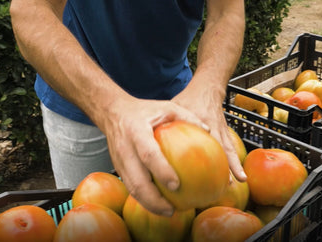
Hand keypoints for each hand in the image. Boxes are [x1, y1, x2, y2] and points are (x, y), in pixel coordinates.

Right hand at [102, 97, 207, 215]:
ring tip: (168, 212)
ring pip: (132, 189)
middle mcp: (125, 149)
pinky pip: (131, 187)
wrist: (113, 112)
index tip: (176, 185)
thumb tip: (208, 130)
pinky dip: (145, 199)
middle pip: (137, 180)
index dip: (161, 171)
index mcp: (137, 132)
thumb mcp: (166, 107)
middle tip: (172, 210)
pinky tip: (160, 204)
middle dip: (154, 200)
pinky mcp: (118, 168)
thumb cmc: (144, 111)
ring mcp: (119, 161)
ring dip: (149, 204)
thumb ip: (187, 116)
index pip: (148, 154)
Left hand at [172, 78, 246, 182]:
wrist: (207, 88)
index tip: (205, 174)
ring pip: (231, 150)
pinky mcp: (225, 132)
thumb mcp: (176, 108)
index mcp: (202, 121)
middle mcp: (215, 127)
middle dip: (227, 166)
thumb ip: (166, 125)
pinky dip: (234, 161)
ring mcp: (223, 130)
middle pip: (223, 148)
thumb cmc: (189, 99)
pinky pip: (231, 148)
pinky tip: (237, 174)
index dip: (205, 157)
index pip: (205, 140)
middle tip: (228, 184)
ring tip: (241, 180)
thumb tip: (150, 145)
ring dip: (235, 165)